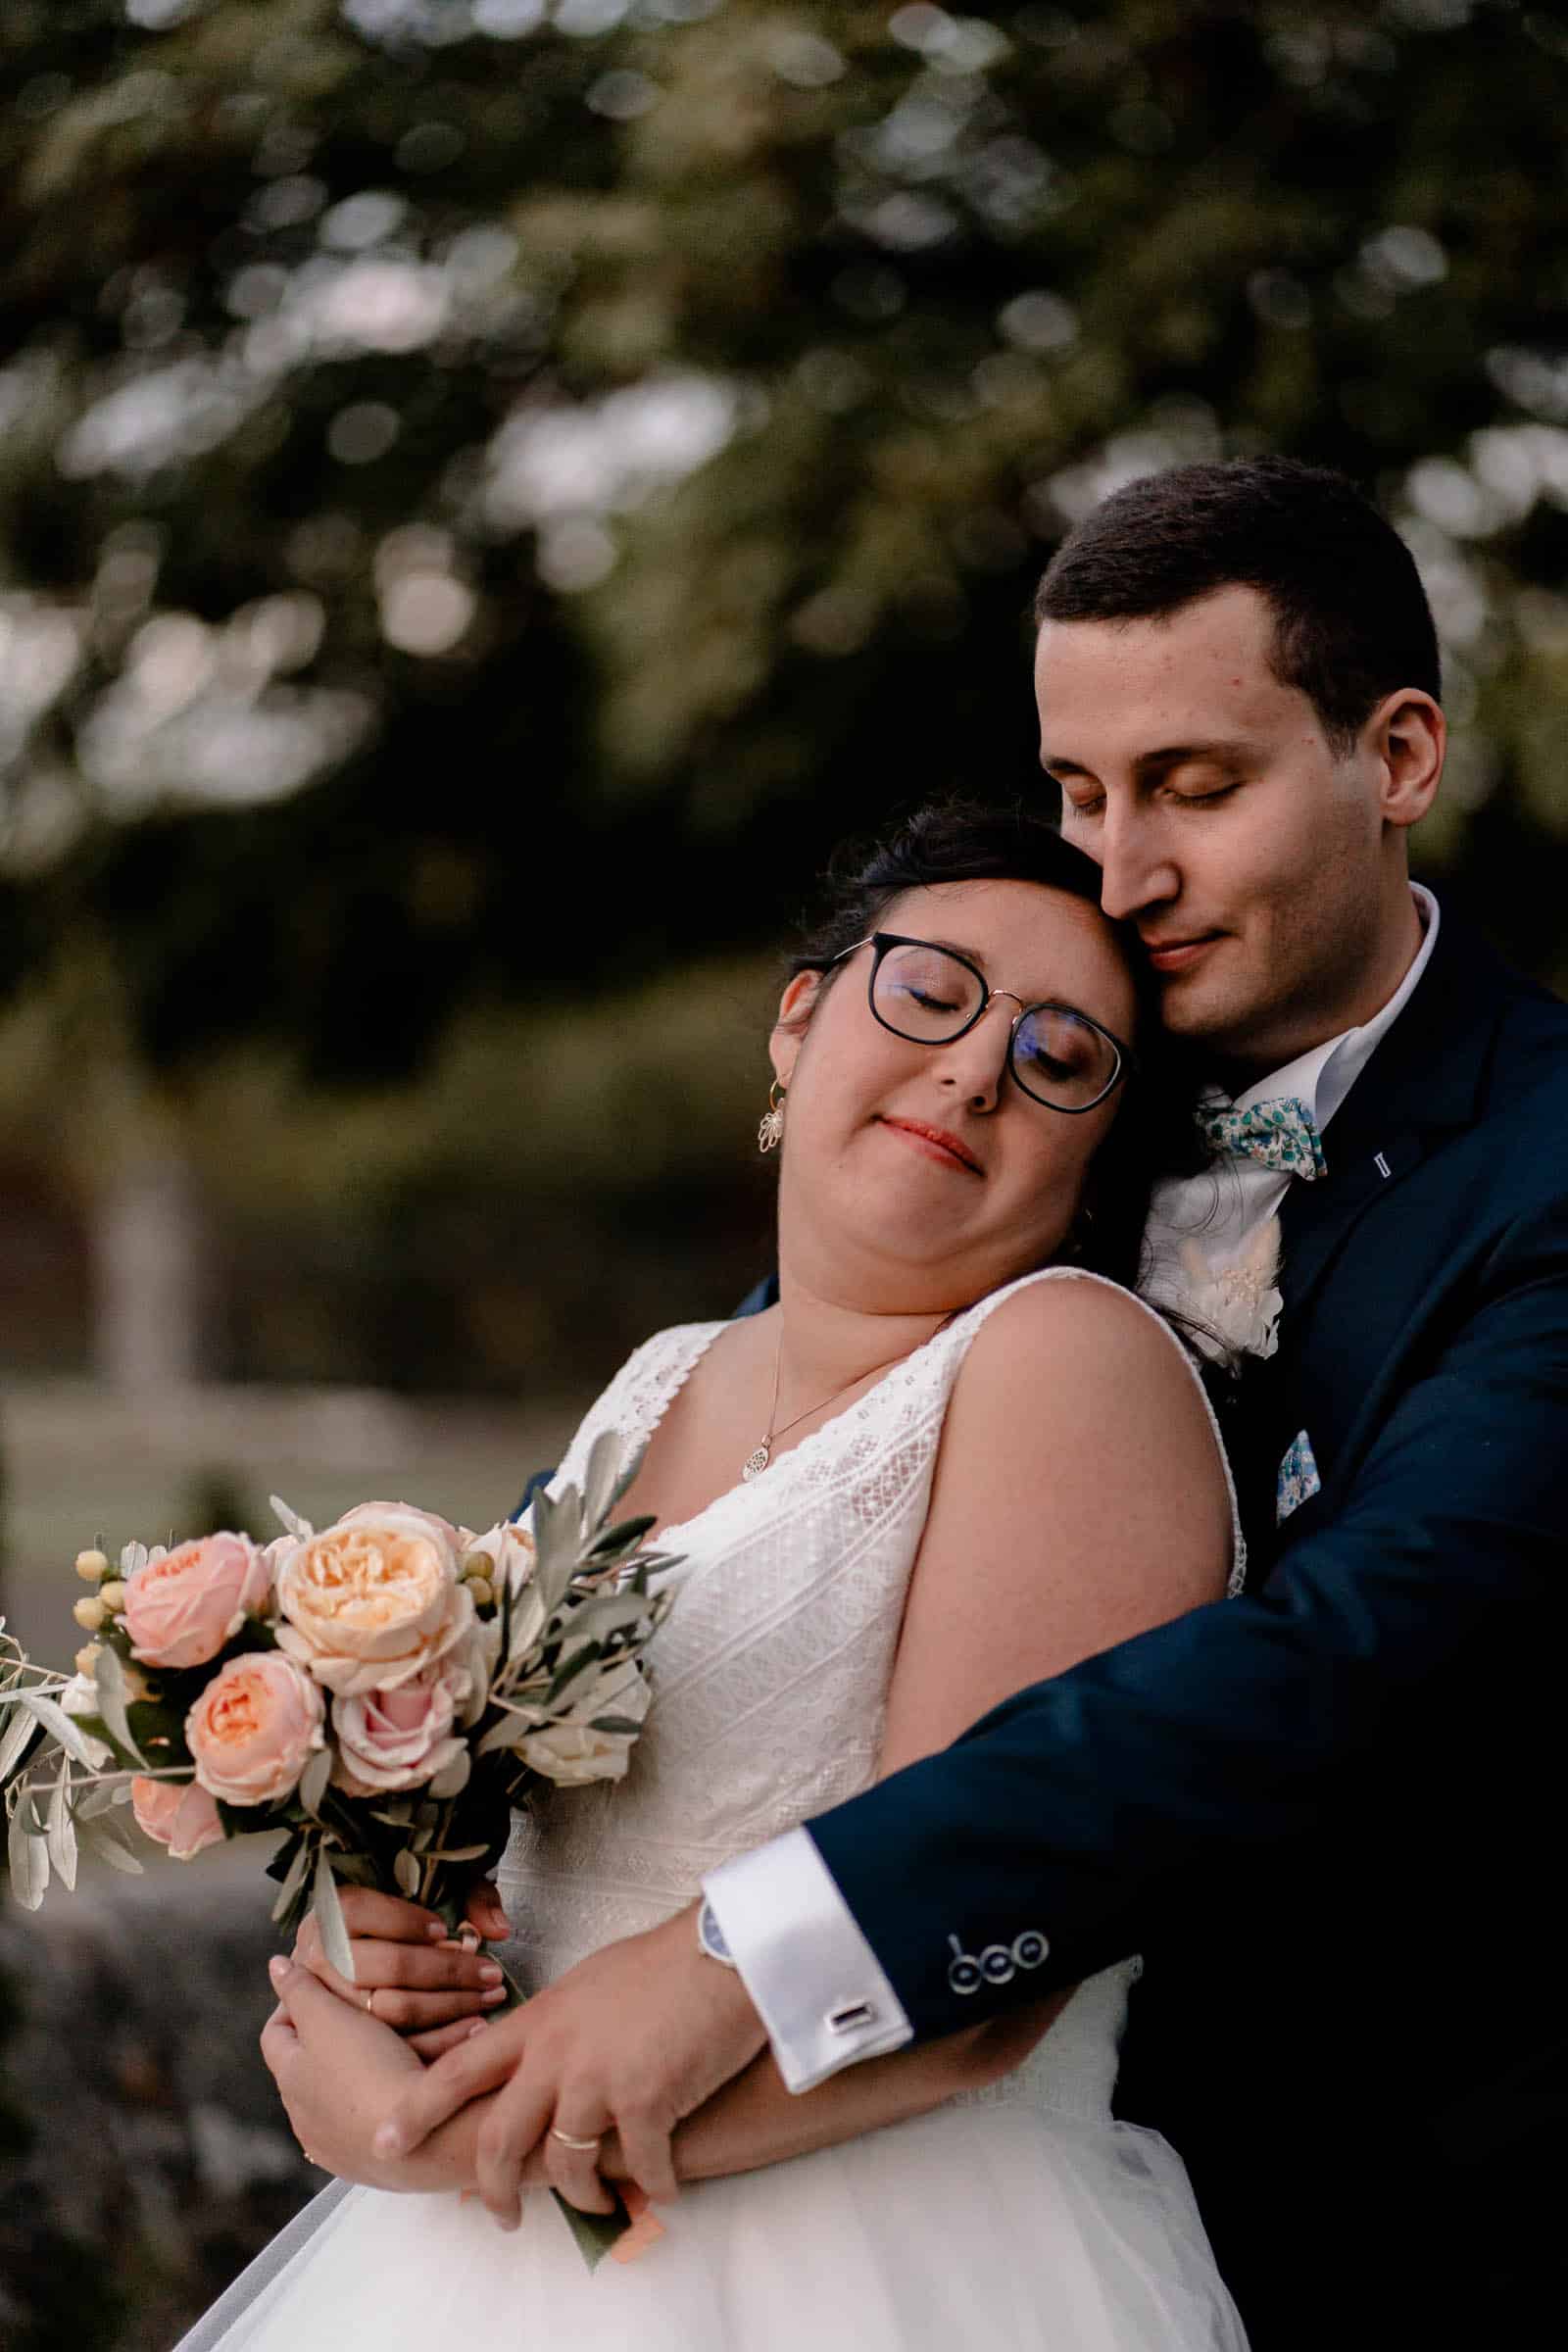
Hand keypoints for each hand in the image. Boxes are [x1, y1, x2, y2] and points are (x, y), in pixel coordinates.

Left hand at [262, 1956, 426, 2185]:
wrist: (424, 2136)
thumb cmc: (371, 2070)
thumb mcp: (330, 2017)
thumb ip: (300, 1989)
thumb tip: (275, 1966)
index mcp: (290, 2081)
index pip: (276, 2032)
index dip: (295, 2002)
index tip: (324, 1982)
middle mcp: (304, 2121)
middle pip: (309, 2065)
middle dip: (331, 2036)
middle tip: (364, 2007)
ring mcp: (336, 2148)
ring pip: (341, 2095)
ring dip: (359, 2069)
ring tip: (396, 2040)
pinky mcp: (371, 2166)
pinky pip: (371, 2122)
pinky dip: (383, 2099)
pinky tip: (410, 2082)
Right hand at [293, 1881, 512, 2060]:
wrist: (368, 1957)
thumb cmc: (409, 1920)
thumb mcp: (438, 1889)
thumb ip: (469, 1896)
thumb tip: (496, 1928)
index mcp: (331, 1913)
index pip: (357, 1911)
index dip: (405, 1921)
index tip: (445, 1931)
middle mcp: (318, 1958)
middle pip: (381, 1965)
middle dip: (444, 1970)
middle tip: (489, 1972)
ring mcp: (327, 2005)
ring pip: (387, 2011)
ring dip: (447, 2007)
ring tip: (487, 1999)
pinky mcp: (347, 2044)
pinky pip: (393, 2048)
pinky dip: (439, 2041)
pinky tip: (473, 2029)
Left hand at [372, 1903, 767, 2226]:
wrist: (721, 1949)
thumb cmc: (663, 1961)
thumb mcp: (589, 1984)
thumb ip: (558, 2026)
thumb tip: (544, 2056)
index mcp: (538, 2021)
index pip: (458, 2069)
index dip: (417, 2109)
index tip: (387, 2139)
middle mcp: (556, 2054)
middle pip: (498, 2138)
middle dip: (493, 2189)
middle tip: (498, 2216)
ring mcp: (598, 2079)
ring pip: (563, 2163)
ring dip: (580, 2196)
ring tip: (598, 2205)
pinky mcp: (645, 2100)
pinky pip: (638, 2167)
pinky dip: (652, 2186)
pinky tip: (664, 2189)